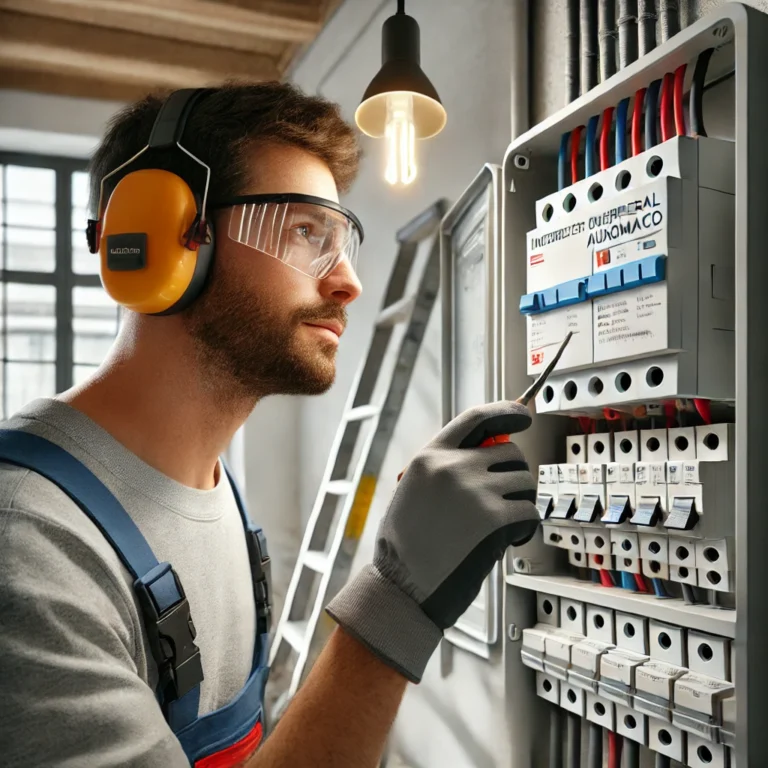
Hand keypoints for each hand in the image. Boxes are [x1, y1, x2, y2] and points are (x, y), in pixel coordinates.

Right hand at [326, 401, 538, 681]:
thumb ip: (447, 468)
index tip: (524, 416)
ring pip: (524, 482)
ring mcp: (475, 490)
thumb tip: (489, 454)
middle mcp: (453, 467)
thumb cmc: (406, 546)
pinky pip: (529, 512)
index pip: (477, 418)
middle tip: (505, 499)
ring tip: (501, 524)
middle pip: (509, 452)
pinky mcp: (493, 518)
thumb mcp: (415, 490)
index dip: (506, 412)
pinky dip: (526, 527)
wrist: (402, 586)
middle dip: (513, 474)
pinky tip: (509, 539)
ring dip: (520, 503)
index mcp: (431, 456)